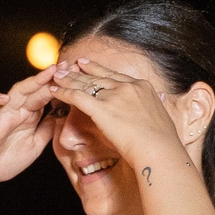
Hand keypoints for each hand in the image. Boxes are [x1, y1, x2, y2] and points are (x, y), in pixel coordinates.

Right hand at [0, 65, 66, 191]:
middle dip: (51, 78)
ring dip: (32, 82)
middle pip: (35, 90)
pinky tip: (4, 98)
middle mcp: (17, 111)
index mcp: (29, 116)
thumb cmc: (7, 159)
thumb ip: (48, 129)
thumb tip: (64, 114)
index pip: (46, 96)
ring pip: (16, 93)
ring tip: (48, 73)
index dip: (61, 86)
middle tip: (68, 66)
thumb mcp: (36, 144)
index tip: (78, 77)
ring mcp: (2, 116)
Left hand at [48, 56, 186, 167]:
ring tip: (56, 75)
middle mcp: (128, 87)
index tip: (86, 64)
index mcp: (142, 86)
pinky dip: (64, 93)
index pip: (114, 75)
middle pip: (98, 76)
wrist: (159, 150)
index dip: (98, 69)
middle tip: (68, 65)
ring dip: (68, 79)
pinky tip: (54, 90)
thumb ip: (149, 109)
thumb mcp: (159, 118)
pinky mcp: (102, 108)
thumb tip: (154, 106)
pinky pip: (77, 97)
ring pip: (86, 84)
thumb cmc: (161, 142)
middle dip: (80, 71)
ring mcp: (115, 96)